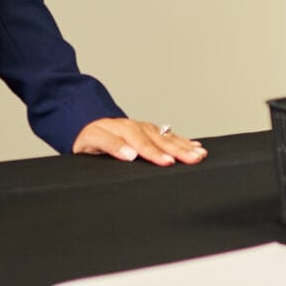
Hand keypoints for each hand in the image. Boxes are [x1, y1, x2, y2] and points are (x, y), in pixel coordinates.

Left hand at [73, 117, 207, 166]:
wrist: (86, 122)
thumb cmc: (88, 136)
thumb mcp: (91, 140)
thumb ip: (110, 146)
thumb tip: (129, 154)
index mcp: (122, 130)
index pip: (141, 144)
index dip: (155, 154)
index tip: (168, 163)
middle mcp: (136, 127)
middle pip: (160, 140)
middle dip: (178, 150)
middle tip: (193, 159)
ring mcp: (144, 128)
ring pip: (167, 137)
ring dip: (184, 146)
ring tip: (199, 154)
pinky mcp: (149, 130)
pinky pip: (168, 135)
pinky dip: (182, 140)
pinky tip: (194, 145)